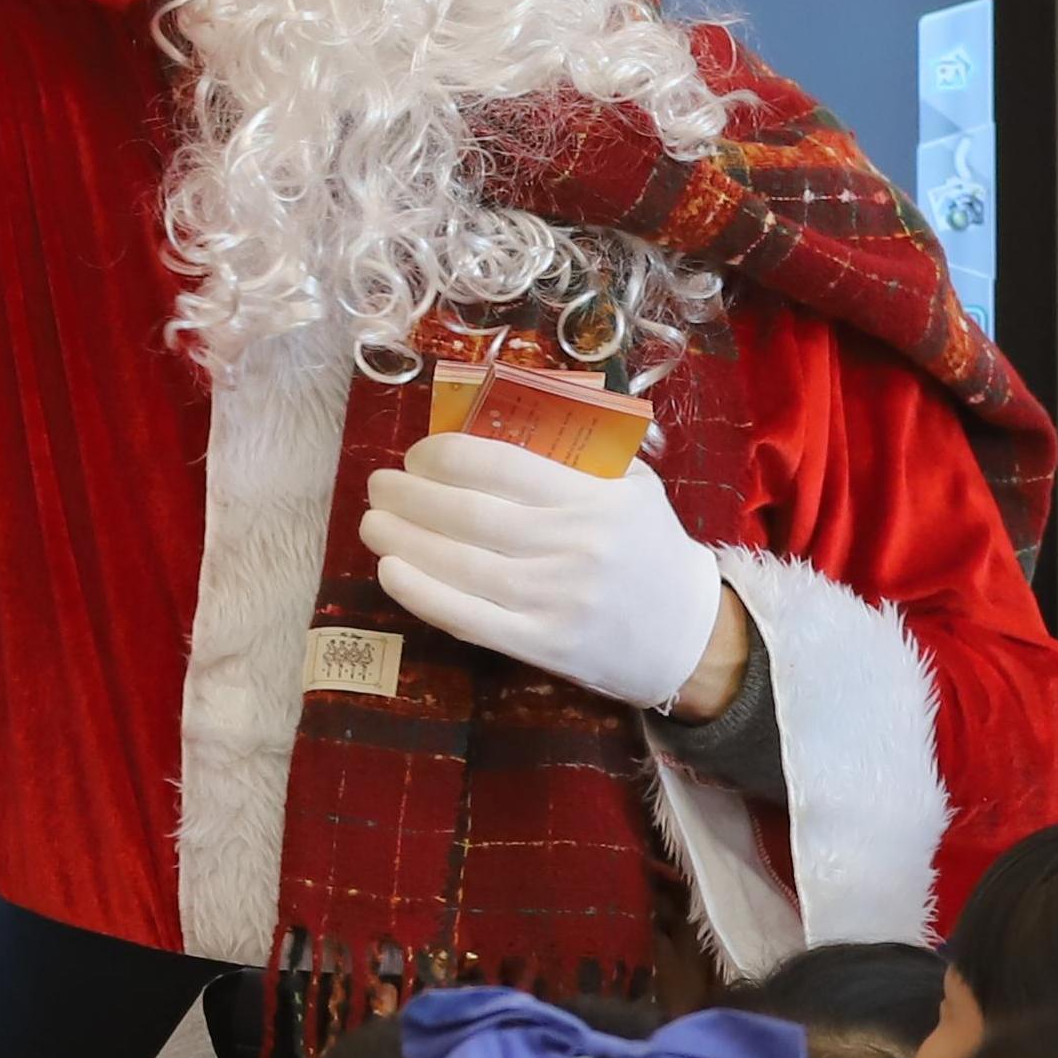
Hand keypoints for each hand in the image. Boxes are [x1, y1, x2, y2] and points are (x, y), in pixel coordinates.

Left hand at [361, 435, 734, 715]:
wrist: (687, 635)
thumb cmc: (649, 548)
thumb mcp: (632, 485)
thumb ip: (580, 451)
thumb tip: (500, 411)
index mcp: (596, 498)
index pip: (502, 465)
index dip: (444, 455)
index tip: (417, 454)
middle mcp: (575, 547)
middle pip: (469, 514)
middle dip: (410, 495)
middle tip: (379, 484)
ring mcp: (557, 601)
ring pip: (461, 565)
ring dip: (402, 539)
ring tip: (371, 522)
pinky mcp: (544, 646)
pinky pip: (469, 619)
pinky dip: (422, 594)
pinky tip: (390, 570)